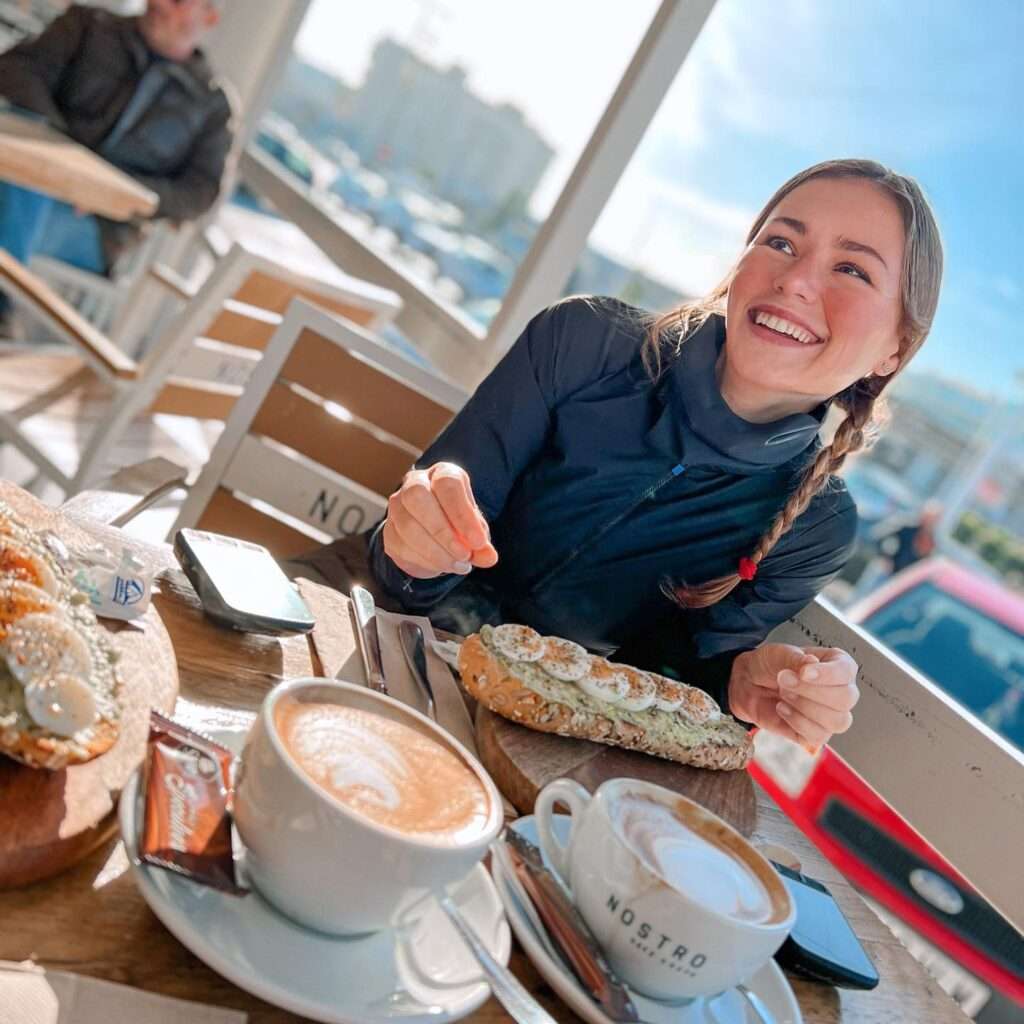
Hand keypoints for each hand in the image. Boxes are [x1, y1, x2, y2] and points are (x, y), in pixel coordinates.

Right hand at [382, 462, 498, 578]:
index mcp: (442, 474)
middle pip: (417, 496)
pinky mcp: (389, 531)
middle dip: (442, 531)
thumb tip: (489, 557)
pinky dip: (425, 561)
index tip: (478, 542)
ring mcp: (397, 506)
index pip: (447, 484)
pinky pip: (401, 545)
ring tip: (458, 565)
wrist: (434, 538)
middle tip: (464, 555)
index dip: (462, 514)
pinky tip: (442, 566)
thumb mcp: (475, 532)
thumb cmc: (458, 525)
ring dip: (436, 552)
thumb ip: (481, 544)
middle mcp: (415, 483)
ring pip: (407, 525)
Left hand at [727, 644, 859, 747]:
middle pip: (845, 699)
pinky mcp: (816, 734)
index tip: (803, 672)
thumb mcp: (780, 654)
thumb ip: (796, 659)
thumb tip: (812, 663)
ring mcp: (831, 715)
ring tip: (783, 694)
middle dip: (810, 691)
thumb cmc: (770, 665)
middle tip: (784, 680)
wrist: (748, 683)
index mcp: (838, 666)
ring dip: (804, 707)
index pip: (847, 672)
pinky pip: (818, 736)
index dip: (827, 674)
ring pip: (837, 721)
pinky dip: (797, 722)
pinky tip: (782, 709)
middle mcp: (841, 691)